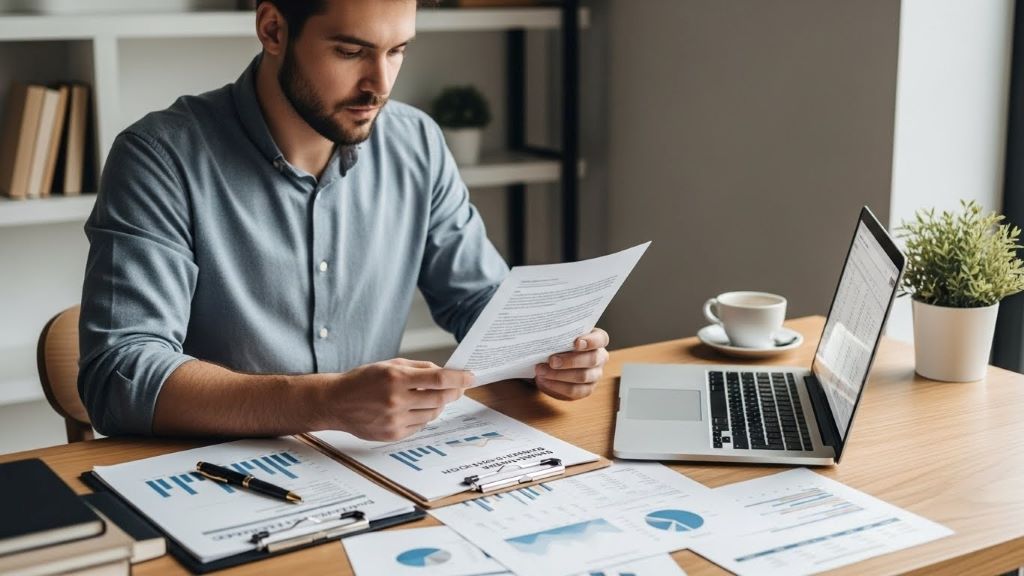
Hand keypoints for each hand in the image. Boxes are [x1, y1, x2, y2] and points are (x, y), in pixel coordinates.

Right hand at [327, 358, 472, 440]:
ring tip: (428, 397)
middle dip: (454, 392)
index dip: (459, 379)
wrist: (335, 402)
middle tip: (458, 388)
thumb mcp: (389, 364)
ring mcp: (395, 420)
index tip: (470, 377)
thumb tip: (445, 373)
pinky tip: (413, 409)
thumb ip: (418, 368)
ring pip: (432, 414)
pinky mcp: (393, 434)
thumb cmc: (363, 380)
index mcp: (396, 378)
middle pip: (440, 399)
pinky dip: (423, 417)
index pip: (438, 379)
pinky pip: (420, 426)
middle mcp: (397, 400)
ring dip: (437, 405)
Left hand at [534, 328, 609, 400]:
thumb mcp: (560, 337)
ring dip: (560, 375)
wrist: (553, 364)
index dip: (591, 341)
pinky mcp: (587, 389)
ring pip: (583, 376)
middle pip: (592, 359)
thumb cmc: (559, 345)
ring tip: (542, 371)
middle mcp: (600, 357)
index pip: (601, 339)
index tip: (577, 343)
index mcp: (597, 339)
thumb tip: (546, 337)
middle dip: (570, 361)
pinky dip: (558, 386)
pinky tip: (546, 381)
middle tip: (552, 361)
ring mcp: (595, 375)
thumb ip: (559, 336)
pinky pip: (575, 390)